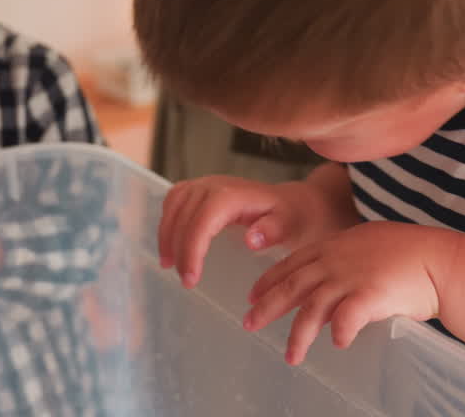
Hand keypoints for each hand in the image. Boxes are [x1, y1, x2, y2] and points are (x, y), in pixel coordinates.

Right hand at [158, 174, 339, 287]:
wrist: (297, 203)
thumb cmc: (295, 218)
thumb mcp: (293, 227)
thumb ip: (274, 230)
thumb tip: (250, 239)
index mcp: (235, 195)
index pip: (202, 218)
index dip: (191, 248)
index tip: (191, 278)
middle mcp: (216, 184)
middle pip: (183, 213)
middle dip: (178, 248)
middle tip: (185, 280)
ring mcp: (207, 183)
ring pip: (174, 205)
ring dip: (167, 235)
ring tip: (170, 265)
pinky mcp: (202, 189)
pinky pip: (175, 200)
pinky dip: (168, 221)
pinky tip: (171, 245)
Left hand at [244, 221, 458, 364]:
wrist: (440, 258)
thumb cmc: (410, 254)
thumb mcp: (368, 247)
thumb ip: (346, 262)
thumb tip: (333, 285)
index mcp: (334, 246)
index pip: (291, 263)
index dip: (269, 280)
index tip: (251, 295)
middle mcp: (336, 260)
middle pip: (291, 286)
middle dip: (267, 307)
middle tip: (248, 325)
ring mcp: (351, 276)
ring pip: (312, 308)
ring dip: (298, 335)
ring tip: (291, 357)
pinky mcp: (370, 294)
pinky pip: (346, 317)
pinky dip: (338, 331)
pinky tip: (336, 344)